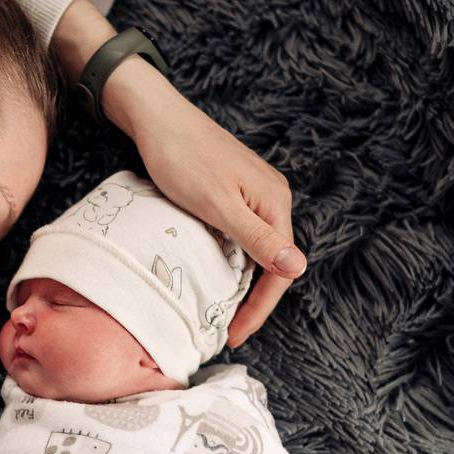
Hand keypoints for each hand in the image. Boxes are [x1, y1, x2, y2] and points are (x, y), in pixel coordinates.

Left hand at [49, 0, 307, 346]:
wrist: (156, 118)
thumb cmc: (183, 158)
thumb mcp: (218, 205)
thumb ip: (257, 238)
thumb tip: (298, 267)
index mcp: (276, 202)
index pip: (279, 270)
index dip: (259, 308)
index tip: (234, 335)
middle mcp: (272, 198)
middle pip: (270, 262)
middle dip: (251, 301)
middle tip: (225, 331)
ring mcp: (253, 194)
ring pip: (254, 250)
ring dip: (239, 283)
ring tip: (219, 312)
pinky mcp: (233, 191)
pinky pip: (240, 235)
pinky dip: (228, 260)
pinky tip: (211, 274)